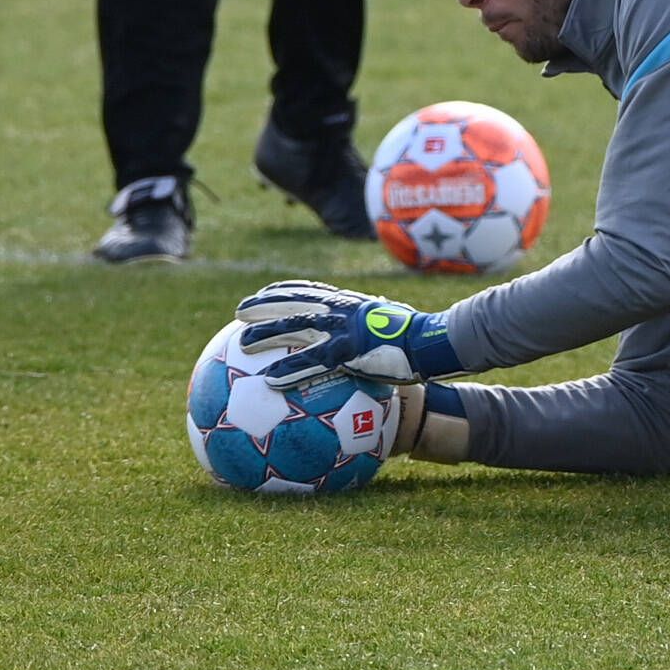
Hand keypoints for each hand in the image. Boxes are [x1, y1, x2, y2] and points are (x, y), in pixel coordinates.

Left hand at [237, 279, 462, 386]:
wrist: (430, 340)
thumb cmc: (416, 335)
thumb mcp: (390, 321)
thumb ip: (374, 323)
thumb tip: (373, 329)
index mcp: (348, 302)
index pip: (309, 289)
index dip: (283, 290)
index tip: (264, 294)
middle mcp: (340, 309)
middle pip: (292, 302)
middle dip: (263, 305)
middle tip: (239, 312)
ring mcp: (341, 328)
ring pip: (293, 327)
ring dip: (265, 334)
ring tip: (241, 344)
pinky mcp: (346, 351)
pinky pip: (310, 362)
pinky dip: (288, 370)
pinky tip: (270, 380)